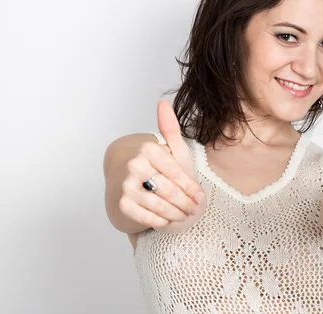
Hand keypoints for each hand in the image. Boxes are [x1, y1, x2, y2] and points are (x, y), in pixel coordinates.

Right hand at [118, 99, 204, 228]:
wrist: (128, 180)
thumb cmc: (157, 164)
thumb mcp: (169, 147)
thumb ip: (170, 128)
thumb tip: (163, 102)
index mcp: (148, 149)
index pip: (177, 173)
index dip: (190, 187)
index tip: (200, 196)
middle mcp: (134, 166)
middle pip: (169, 191)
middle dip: (185, 203)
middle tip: (194, 209)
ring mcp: (126, 185)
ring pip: (160, 205)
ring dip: (176, 214)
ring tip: (184, 215)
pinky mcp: (122, 204)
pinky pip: (147, 217)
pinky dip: (160, 220)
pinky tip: (166, 218)